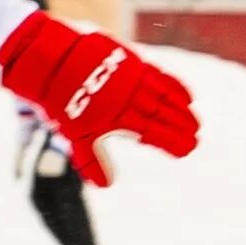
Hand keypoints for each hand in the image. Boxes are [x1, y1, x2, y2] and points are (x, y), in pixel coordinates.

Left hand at [0, 11, 198, 185]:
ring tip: (194, 120)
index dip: (172, 143)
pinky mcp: (131, 60)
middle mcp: (129, 97)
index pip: (153, 134)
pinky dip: (174, 86)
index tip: (186, 151)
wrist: (49, 59)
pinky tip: (186, 95)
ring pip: (164, 95)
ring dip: (181, 109)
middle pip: (163, 114)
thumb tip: (106, 185)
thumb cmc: (60, 101)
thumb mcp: (73, 134)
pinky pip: (159, 75)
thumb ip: (92, 159)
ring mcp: (132, 77)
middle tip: (196, 138)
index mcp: (118, 117)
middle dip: (181, 127)